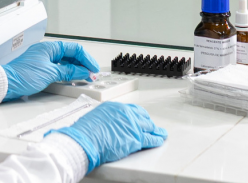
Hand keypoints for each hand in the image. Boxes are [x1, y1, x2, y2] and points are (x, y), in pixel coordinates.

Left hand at [1, 41, 100, 100]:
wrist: (6, 83)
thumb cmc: (23, 75)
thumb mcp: (50, 73)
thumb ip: (68, 72)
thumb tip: (83, 72)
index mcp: (50, 47)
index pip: (74, 49)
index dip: (86, 59)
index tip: (93, 69)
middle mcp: (47, 51)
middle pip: (70, 55)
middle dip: (82, 64)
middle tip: (91, 75)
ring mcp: (44, 59)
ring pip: (65, 62)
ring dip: (76, 69)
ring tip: (85, 77)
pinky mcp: (41, 68)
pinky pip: (59, 68)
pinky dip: (67, 72)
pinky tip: (72, 78)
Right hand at [50, 102, 166, 170]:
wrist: (87, 139)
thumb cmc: (87, 130)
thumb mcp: (96, 117)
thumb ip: (107, 118)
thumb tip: (109, 123)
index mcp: (116, 107)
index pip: (132, 109)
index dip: (139, 114)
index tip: (142, 117)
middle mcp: (126, 113)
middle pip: (142, 117)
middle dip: (148, 122)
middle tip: (152, 126)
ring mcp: (133, 125)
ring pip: (148, 127)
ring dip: (156, 130)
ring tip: (161, 133)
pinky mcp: (136, 138)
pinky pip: (150, 138)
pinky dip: (156, 140)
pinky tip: (159, 140)